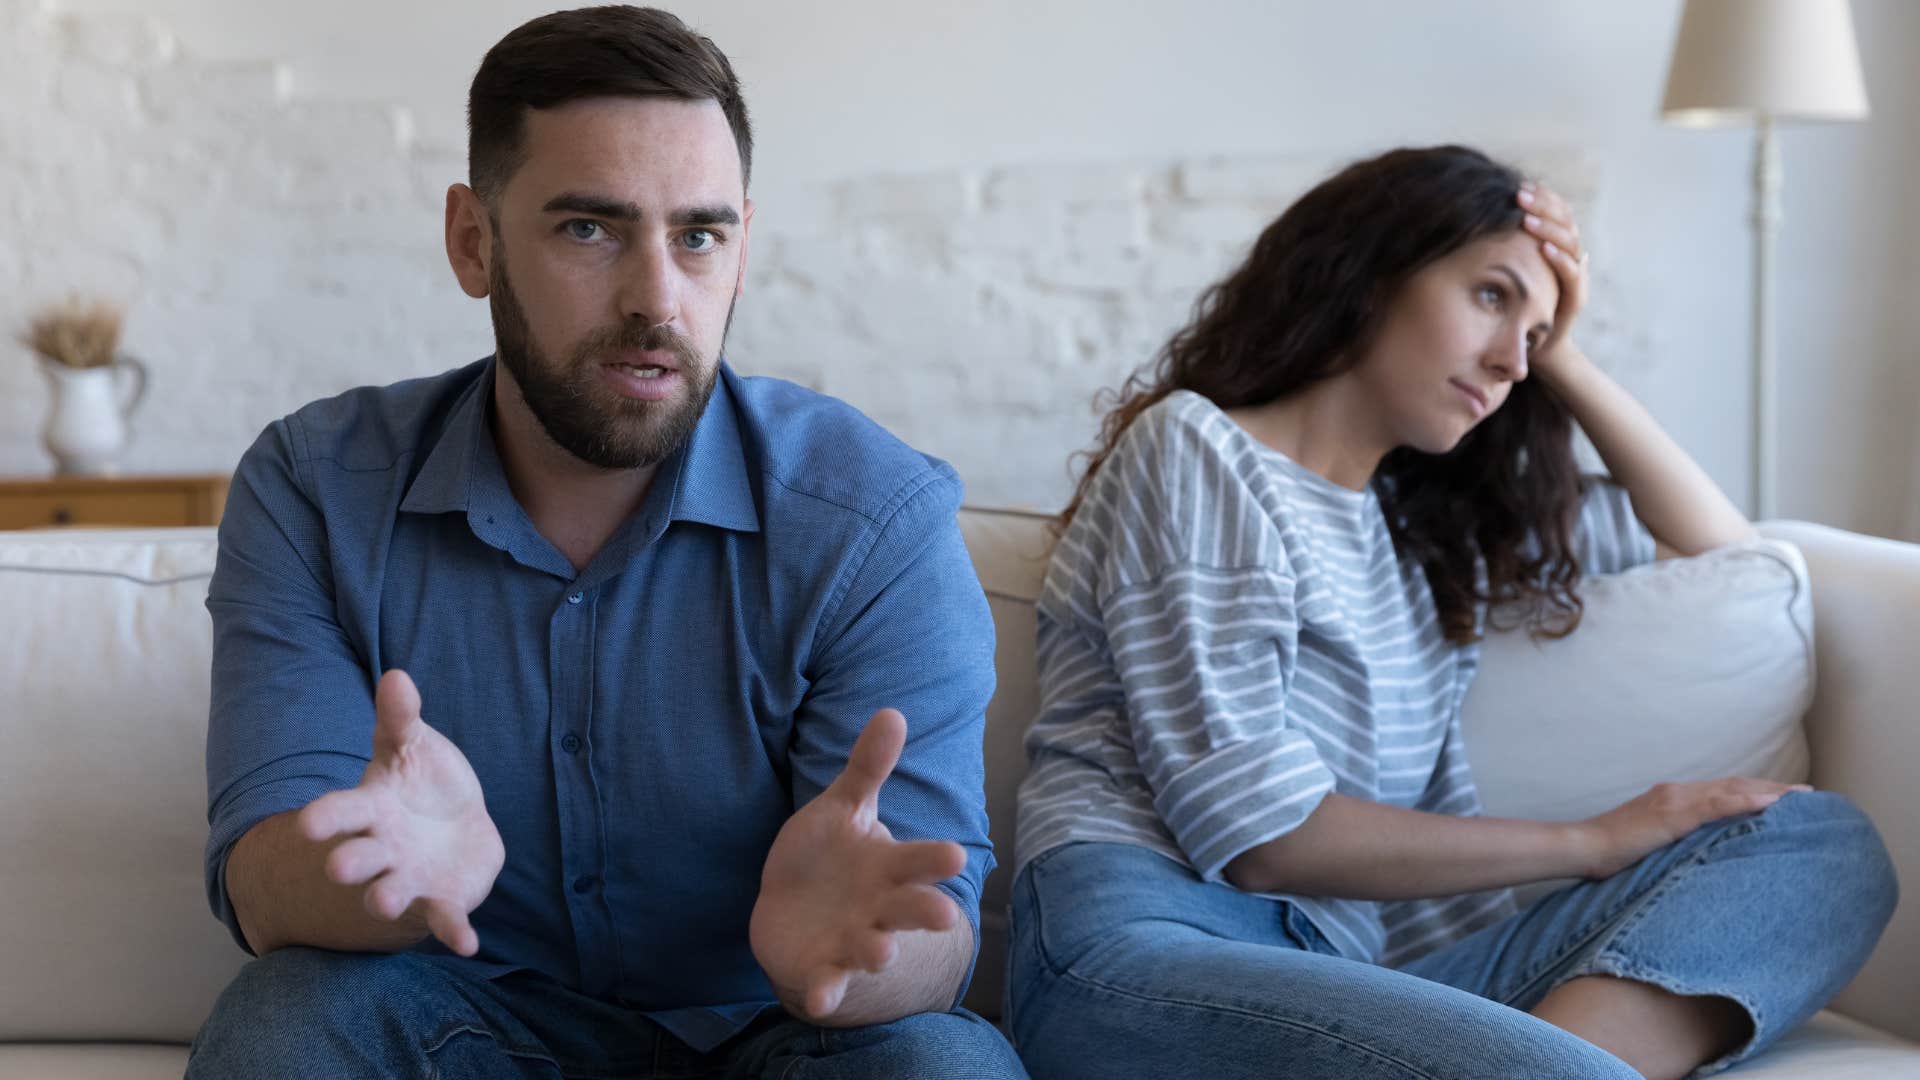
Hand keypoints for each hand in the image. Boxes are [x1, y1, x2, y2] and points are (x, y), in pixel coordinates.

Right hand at [296, 669, 504, 955]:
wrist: (452, 826)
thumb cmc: (420, 782)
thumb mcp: (410, 746)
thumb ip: (401, 718)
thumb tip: (397, 675)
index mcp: (370, 809)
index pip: (340, 812)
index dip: (325, 818)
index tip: (306, 826)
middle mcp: (381, 849)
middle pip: (358, 857)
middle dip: (349, 862)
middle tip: (338, 867)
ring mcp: (408, 878)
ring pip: (391, 892)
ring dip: (387, 898)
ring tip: (383, 901)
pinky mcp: (441, 900)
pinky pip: (445, 919)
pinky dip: (454, 931)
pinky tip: (468, 944)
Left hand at [749, 708, 965, 1021]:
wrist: (795, 913)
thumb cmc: (828, 856)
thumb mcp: (844, 808)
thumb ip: (868, 767)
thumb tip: (892, 711)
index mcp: (888, 866)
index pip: (918, 860)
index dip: (935, 860)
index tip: (956, 856)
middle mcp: (879, 907)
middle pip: (908, 908)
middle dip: (925, 912)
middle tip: (943, 916)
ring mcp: (854, 940)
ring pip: (871, 947)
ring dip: (877, 950)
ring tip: (881, 951)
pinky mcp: (824, 969)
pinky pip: (827, 982)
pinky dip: (825, 992)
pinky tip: (819, 998)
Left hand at [1516, 181, 1590, 381]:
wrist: (1533, 348)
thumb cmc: (1513, 306)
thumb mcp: (1504, 271)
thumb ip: (1500, 247)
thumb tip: (1475, 218)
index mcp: (1555, 246)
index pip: (1556, 211)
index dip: (1542, 197)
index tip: (1519, 185)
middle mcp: (1569, 257)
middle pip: (1565, 220)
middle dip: (1543, 205)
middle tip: (1519, 194)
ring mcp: (1575, 277)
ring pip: (1570, 242)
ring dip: (1549, 228)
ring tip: (1527, 219)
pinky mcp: (1575, 300)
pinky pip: (1573, 275)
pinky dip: (1560, 260)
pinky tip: (1543, 249)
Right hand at [1576, 778, 1810, 878]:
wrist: (1583, 848)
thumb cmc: (1611, 853)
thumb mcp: (1652, 844)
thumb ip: (1677, 841)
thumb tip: (1704, 855)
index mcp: (1672, 798)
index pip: (1723, 791)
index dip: (1756, 792)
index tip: (1786, 798)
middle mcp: (1677, 792)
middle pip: (1734, 785)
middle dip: (1773, 788)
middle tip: (1808, 795)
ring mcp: (1674, 799)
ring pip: (1731, 790)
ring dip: (1769, 791)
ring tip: (1801, 797)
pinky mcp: (1672, 814)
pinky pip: (1716, 804)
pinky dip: (1745, 801)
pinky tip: (1770, 803)